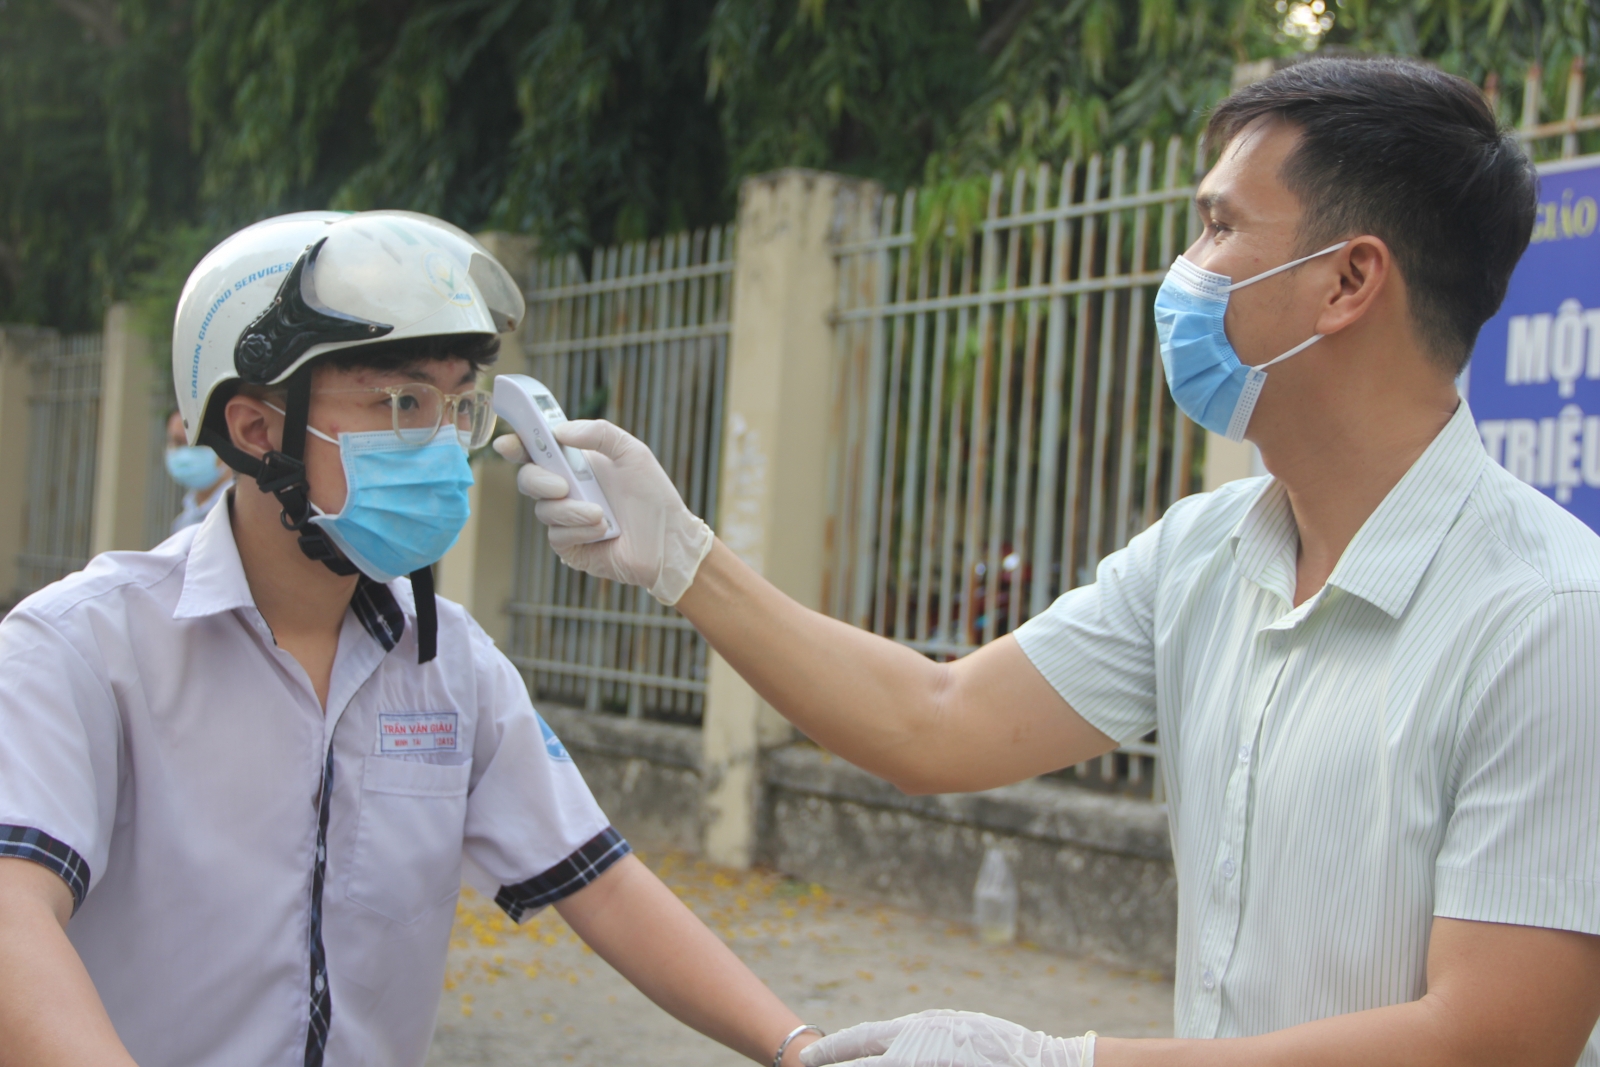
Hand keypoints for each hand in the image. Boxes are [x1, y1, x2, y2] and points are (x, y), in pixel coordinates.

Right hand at [493, 419, 713, 604]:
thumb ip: (599, 433)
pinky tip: (603, 530)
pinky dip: (580, 530)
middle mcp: (566, 490)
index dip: (516, 444)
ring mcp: (565, 519)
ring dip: (572, 510)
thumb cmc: (654, 496)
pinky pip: (557, 535)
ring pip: (543, 510)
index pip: (536, 450)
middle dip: (539, 480)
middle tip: (563, 485)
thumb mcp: (632, 453)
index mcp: (575, 464)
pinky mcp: (570, 546)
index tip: (508, 444)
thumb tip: (560, 430)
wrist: (669, 540)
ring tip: (602, 514)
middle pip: (528, 479)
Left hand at [799, 1011, 1093, 1066]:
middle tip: (809, 1066)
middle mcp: (914, 1044)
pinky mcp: (940, 1066)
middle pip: (864, 1059)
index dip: (833, 1050)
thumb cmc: (999, 1046)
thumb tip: (897, 1045)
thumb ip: (923, 1038)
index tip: (808, 1058)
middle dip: (835, 1062)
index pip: (863, 1038)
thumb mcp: (953, 1032)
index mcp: (915, 1029)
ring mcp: (926, 1060)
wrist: (1040, 1059)